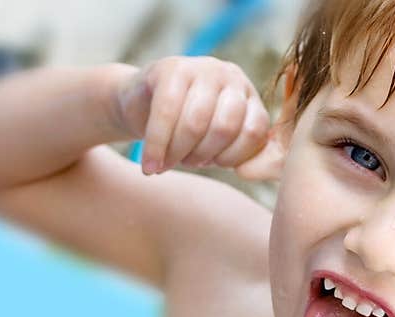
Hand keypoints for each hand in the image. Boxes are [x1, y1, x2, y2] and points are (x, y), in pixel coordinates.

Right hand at [114, 56, 273, 176]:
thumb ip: (236, 154)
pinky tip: (149, 166)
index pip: (254, 130)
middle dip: (202, 155)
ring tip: (164, 164)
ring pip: (195, 123)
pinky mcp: (169, 68)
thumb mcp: (215, 144)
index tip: (213, 164)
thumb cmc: (184, 132)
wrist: (140, 106)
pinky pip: (165, 113)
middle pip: (224, 128)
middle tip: (185, 163)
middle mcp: (230, 76)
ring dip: (177, 153)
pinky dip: (156, 146)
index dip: (232, 157)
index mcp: (248, 96)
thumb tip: (245, 172)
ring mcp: (201, 67)